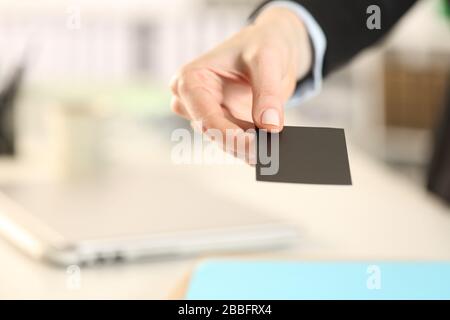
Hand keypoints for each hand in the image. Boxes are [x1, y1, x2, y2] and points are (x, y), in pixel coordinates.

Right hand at [170, 7, 311, 161]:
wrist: (270, 46)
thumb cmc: (261, 43)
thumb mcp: (267, 59)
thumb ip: (267, 93)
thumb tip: (270, 127)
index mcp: (190, 80)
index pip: (206, 118)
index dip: (230, 136)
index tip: (256, 148)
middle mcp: (191, 100)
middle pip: (214, 134)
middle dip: (243, 145)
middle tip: (273, 153)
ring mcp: (206, 114)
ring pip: (225, 142)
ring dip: (251, 148)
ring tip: (278, 151)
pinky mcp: (223, 124)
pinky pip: (237, 142)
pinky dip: (256, 145)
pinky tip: (274, 147)